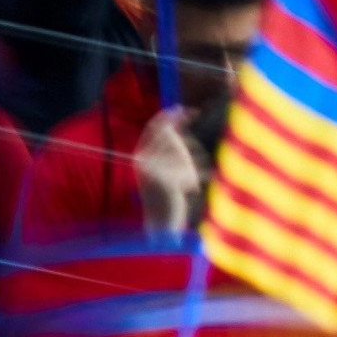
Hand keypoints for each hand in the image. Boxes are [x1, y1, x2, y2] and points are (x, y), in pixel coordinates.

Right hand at [132, 106, 207, 236]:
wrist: (162, 227)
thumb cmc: (169, 197)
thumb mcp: (166, 168)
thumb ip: (169, 149)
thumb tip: (176, 126)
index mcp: (139, 157)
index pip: (153, 128)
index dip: (169, 116)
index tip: (185, 110)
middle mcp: (142, 161)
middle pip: (171, 138)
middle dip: (186, 145)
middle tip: (197, 133)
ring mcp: (152, 170)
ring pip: (183, 154)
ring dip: (191, 167)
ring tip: (189, 183)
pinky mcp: (166, 180)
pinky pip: (188, 169)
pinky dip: (194, 178)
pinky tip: (190, 189)